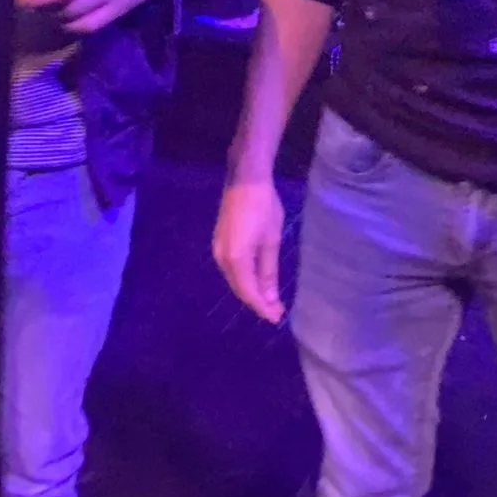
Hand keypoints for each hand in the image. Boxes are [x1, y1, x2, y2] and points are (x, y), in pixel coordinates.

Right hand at [212, 178, 286, 321]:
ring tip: (269, 300)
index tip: (277, 318)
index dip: (262, 307)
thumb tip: (270, 299)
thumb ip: (268, 272)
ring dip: (250, 291)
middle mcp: (221, 258)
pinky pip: (232, 269)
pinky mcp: (220, 242)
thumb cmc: (263, 207)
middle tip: (276, 311)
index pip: (249, 292)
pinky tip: (256, 280)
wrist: (245, 179)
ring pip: (234, 280)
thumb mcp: (271, 241)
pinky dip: (244, 278)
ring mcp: (218, 250)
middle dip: (257, 302)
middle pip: (239, 288)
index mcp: (235, 259)